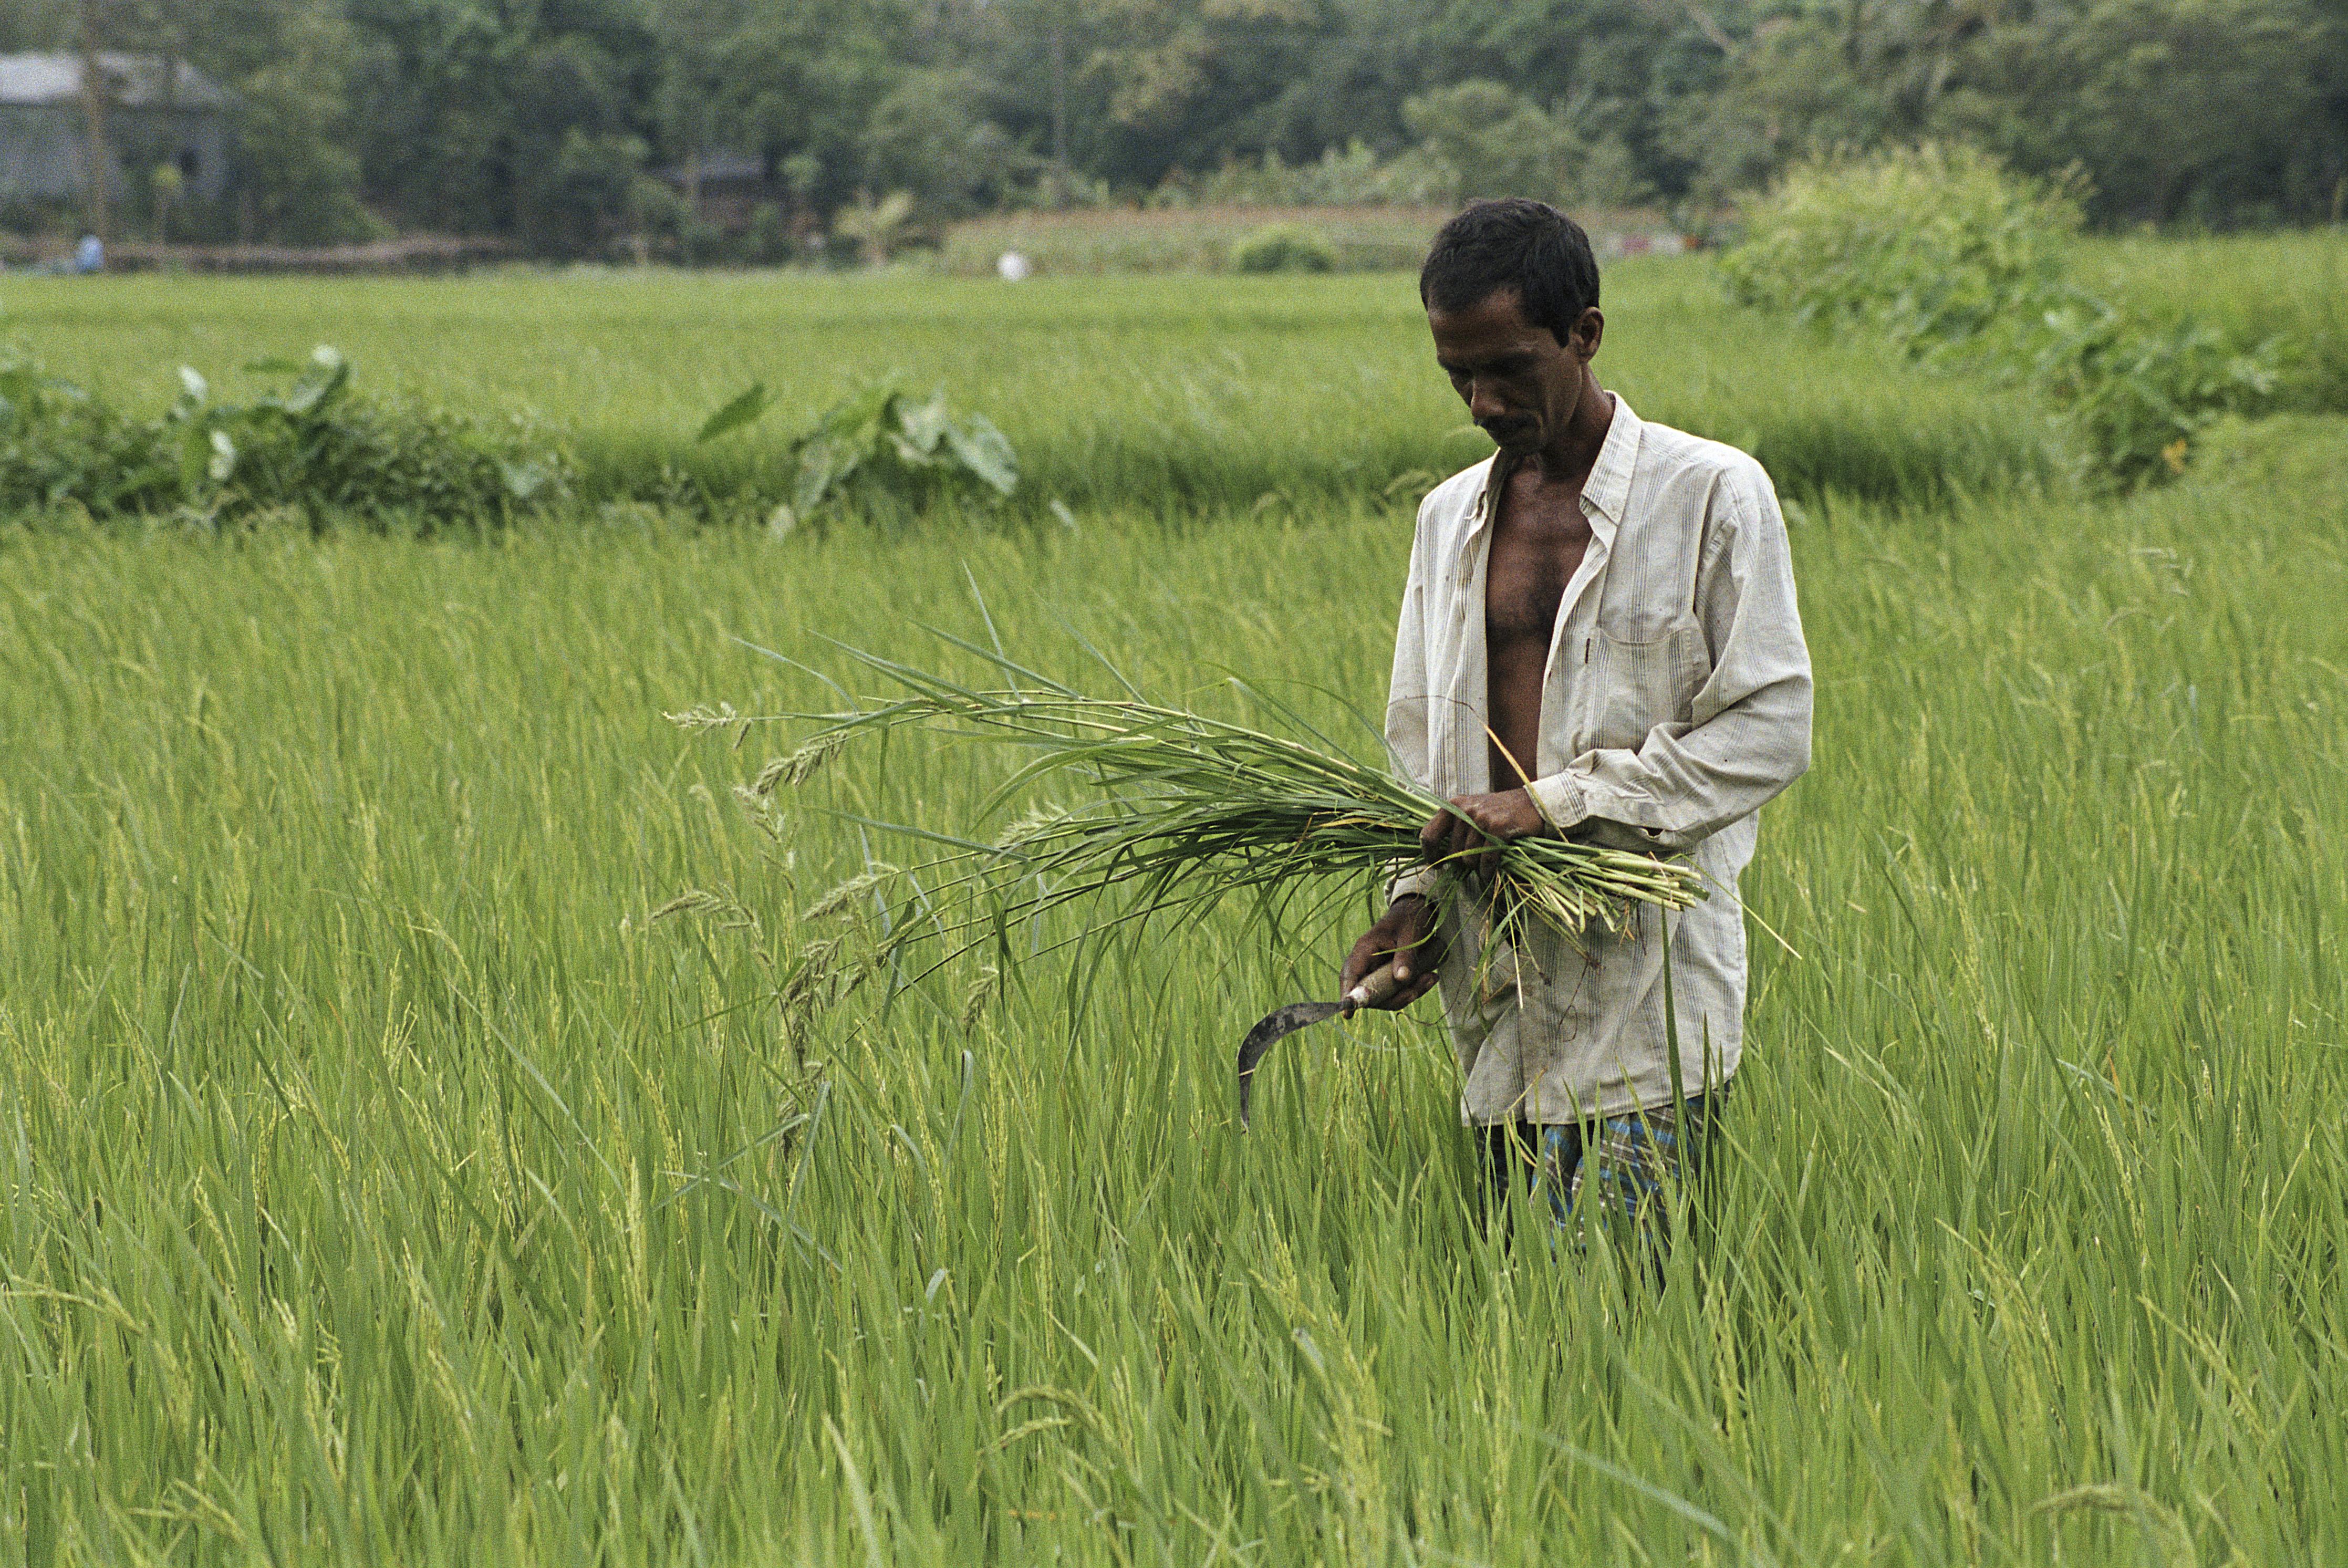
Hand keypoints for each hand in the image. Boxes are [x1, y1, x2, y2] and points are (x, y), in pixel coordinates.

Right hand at [1341, 895, 1445, 1009]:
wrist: (1416, 911)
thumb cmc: (1410, 918)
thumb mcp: (1410, 935)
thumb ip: (1406, 956)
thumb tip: (1401, 979)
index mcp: (1365, 948)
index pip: (1350, 974)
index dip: (1347, 994)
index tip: (1347, 1013)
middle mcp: (1366, 961)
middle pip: (1368, 991)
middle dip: (1393, 996)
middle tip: (1417, 990)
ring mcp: (1376, 970)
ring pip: (1384, 994)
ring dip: (1407, 993)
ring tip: (1430, 978)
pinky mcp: (1387, 975)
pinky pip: (1395, 990)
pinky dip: (1412, 989)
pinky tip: (1429, 978)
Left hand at [1418, 787, 1547, 872]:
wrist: (1533, 803)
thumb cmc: (1500, 812)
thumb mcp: (1472, 812)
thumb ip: (1454, 827)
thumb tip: (1438, 855)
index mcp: (1453, 805)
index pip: (1429, 834)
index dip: (1429, 853)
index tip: (1434, 864)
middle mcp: (1464, 810)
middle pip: (1452, 853)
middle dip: (1463, 863)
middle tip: (1476, 861)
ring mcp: (1481, 818)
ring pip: (1468, 859)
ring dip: (1477, 867)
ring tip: (1486, 862)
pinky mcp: (1497, 827)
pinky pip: (1486, 860)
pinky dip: (1487, 870)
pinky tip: (1490, 872)